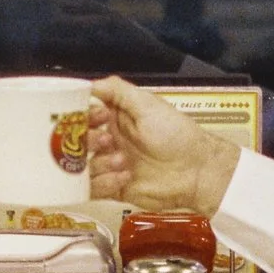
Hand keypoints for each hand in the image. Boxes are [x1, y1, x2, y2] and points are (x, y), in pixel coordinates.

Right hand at [86, 77, 240, 214]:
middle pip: (77, 142)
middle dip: (88, 141)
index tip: (97, 117)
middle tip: (107, 141)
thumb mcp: (148, 105)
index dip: (83, 116)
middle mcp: (110, 141)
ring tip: (122, 161)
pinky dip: (104, 182)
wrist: (197, 171)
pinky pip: (92, 189)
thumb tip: (90, 83)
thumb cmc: (178, 136)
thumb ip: (118, 90)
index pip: (83, 115)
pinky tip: (124, 177)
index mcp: (115, 119)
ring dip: (100, 163)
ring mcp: (110, 166)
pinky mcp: (114, 188)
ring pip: (82, 166)